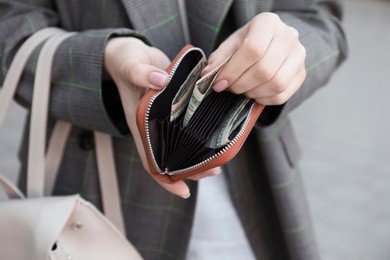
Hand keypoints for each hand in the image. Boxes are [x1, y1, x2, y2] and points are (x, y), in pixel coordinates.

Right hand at [104, 37, 219, 197]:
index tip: (184, 192)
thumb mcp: (131, 65)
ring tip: (220, 159)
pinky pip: (187, 127)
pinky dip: (200, 134)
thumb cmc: (126, 61)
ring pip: (182, 145)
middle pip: (171, 157)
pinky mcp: (175, 108)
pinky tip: (216, 134)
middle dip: (192, 169)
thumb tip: (161, 81)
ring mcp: (165, 119)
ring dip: (199, 155)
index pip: (151, 159)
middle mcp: (153, 126)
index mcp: (140, 124)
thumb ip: (142, 73)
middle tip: (215, 169)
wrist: (129, 53)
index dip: (166, 179)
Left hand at [205, 12, 305, 104]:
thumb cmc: (249, 43)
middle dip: (241, 84)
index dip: (233, 71)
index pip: (252, 50)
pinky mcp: (301, 74)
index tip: (219, 83)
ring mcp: (299, 56)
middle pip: (264, 69)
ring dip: (253, 93)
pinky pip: (282, 95)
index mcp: (268, 23)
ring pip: (275, 84)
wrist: (272, 43)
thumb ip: (219, 59)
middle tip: (230, 87)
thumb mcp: (231, 45)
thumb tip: (208, 75)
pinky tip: (255, 93)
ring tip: (243, 89)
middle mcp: (288, 36)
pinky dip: (264, 99)